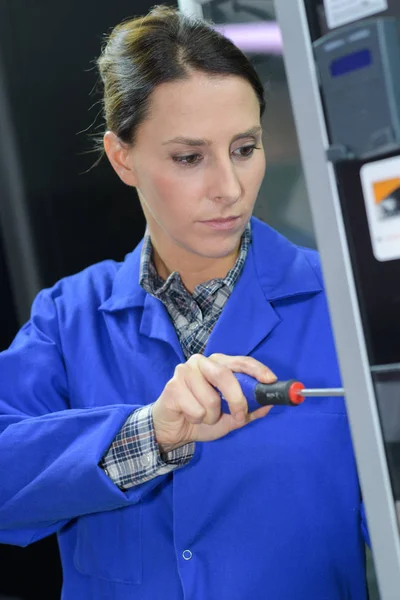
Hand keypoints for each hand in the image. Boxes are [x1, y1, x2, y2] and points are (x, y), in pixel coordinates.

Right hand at [152, 353, 276, 452]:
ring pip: (211, 399)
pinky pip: (196, 410)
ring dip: (212, 416)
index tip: (270, 381)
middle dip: (237, 400)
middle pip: (225, 376)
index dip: (257, 370)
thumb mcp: (231, 417)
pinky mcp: (173, 386)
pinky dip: (197, 420)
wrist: (173, 429)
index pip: (241, 361)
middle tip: (239, 416)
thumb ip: (249, 410)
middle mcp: (202, 362)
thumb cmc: (202, 416)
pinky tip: (189, 415)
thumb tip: (269, 404)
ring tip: (203, 416)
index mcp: (218, 364)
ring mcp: (185, 371)